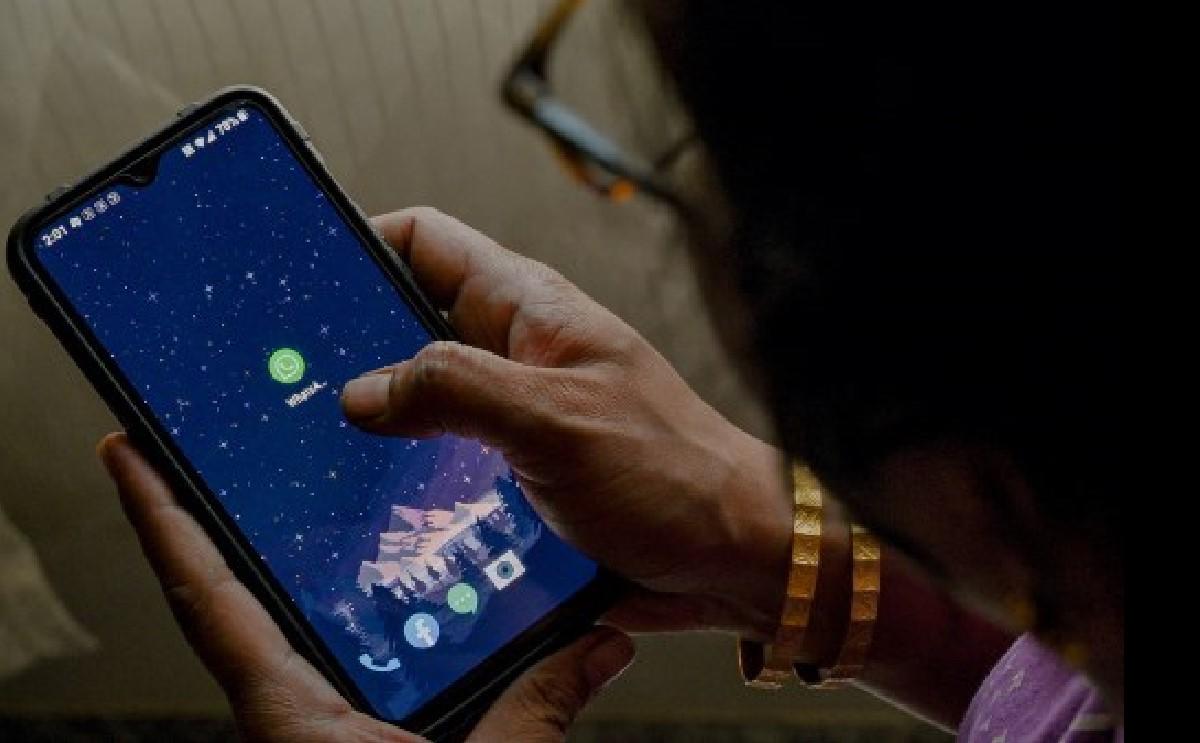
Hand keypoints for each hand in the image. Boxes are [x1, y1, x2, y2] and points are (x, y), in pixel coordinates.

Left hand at [98, 433, 633, 742]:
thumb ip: (535, 708)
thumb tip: (597, 643)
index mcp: (289, 714)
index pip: (206, 596)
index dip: (161, 517)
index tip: (131, 453)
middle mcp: (282, 710)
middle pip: (224, 596)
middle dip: (208, 521)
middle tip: (215, 449)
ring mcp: (306, 722)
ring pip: (272, 626)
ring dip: (273, 563)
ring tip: (295, 495)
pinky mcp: (338, 734)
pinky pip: (319, 653)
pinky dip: (331, 607)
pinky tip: (375, 584)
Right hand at [342, 207, 792, 638]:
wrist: (729, 559)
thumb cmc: (676, 476)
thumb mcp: (558, 422)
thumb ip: (458, 392)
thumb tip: (365, 391)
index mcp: (527, 312)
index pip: (425, 241)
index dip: (359, 243)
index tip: (298, 274)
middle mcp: (513, 358)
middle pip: (406, 326)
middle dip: (350, 350)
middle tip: (290, 384)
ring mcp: (511, 419)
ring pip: (417, 404)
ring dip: (376, 427)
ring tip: (317, 453)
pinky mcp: (513, 477)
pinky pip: (440, 465)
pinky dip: (406, 480)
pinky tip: (376, 509)